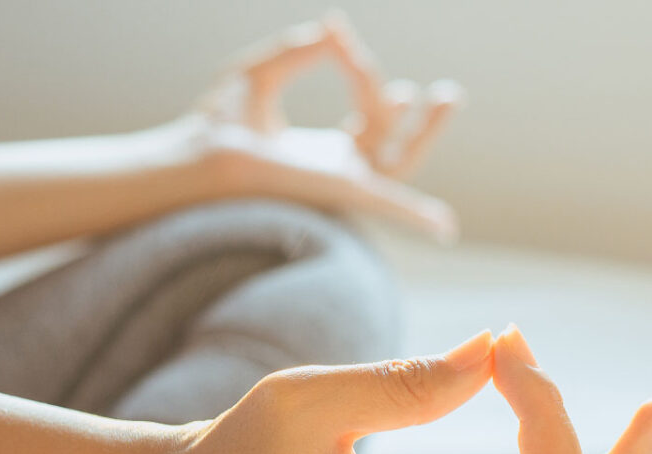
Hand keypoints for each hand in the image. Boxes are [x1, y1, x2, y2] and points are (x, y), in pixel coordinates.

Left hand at [187, 12, 463, 241]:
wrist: (203, 153)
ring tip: (448, 95)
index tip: (338, 33)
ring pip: (402, 162)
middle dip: (423, 118)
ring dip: (427, 130)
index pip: (367, 113)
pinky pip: (389, 205)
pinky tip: (444, 229)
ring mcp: (343, 183)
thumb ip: (299, 51)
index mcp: (323, 154)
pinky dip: (417, 217)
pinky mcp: (341, 191)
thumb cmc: (218, 124)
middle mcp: (339, 173)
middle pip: (395, 144)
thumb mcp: (261, 74)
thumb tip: (332, 27)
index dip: (361, 69)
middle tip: (447, 91)